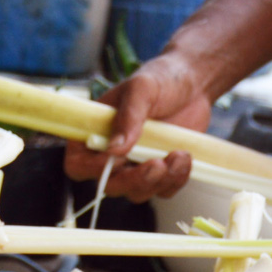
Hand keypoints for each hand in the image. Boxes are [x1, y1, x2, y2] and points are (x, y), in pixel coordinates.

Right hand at [62, 54, 212, 201]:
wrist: (193, 84)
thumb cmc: (162, 79)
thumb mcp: (142, 89)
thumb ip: (128, 116)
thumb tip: (114, 148)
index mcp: (95, 131)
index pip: (78, 163)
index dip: (93, 168)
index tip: (119, 158)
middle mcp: (112, 153)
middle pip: (111, 185)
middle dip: (136, 180)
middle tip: (158, 163)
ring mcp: (137, 165)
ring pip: (138, 193)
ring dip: (160, 180)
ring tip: (179, 154)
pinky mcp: (161, 172)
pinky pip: (164, 191)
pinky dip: (176, 180)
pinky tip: (185, 157)